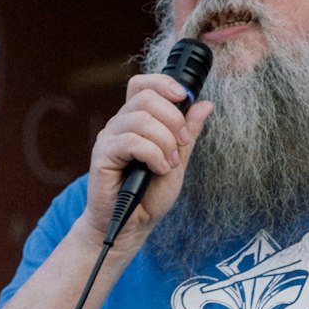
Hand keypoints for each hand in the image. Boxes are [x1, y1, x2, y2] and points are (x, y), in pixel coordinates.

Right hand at [83, 73, 212, 245]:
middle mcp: (120, 124)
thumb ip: (189, 133)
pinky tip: (158, 169)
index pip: (143, 85)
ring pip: (141, 119)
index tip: (183, 98)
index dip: (163, 83)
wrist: (132, 225)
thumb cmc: (150, 195)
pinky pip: (131, 141)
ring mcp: (110, 138)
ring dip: (165, 142)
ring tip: (169, 164)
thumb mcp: (178, 160)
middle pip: (146, 98)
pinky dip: (153, 154)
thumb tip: (205, 104)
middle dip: (173, 120)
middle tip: (181, 145)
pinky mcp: (103, 155)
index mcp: (136, 120)